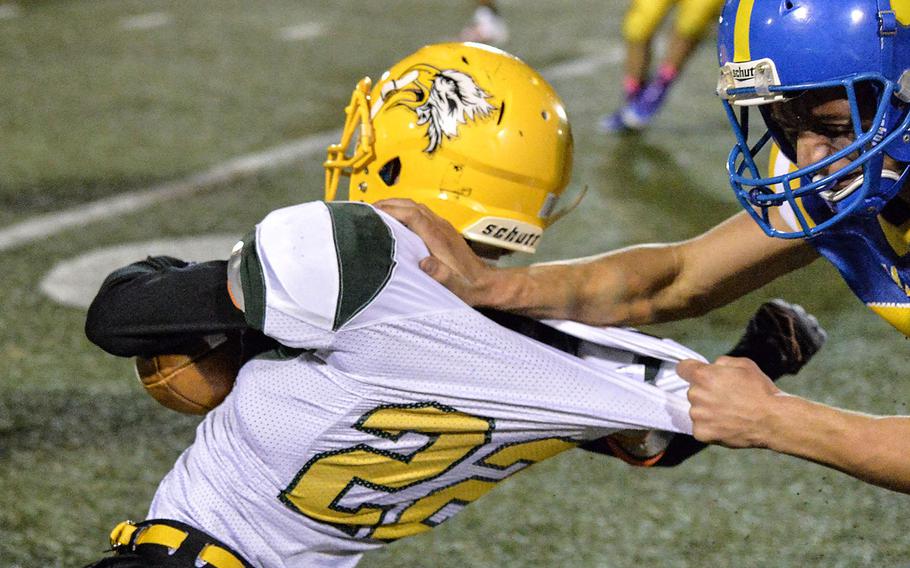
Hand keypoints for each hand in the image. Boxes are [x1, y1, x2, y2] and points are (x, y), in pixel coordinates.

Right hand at [375, 198, 497, 305]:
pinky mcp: (443, 231)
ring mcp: (443, 228)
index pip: (414, 215)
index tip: (375, 211)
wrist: (485, 283)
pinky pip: (421, 213)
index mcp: (440, 239)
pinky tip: (396, 219)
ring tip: (378, 210)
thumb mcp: (454, 286)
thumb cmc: (468, 286)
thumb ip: (440, 275)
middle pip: (413, 206)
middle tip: (369, 208)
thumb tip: (425, 264)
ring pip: (417, 207)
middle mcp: (441, 228)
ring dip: (397, 205)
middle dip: (390, 204)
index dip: (393, 211)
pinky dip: (405, 211)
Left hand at [677, 356, 783, 448]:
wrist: (772, 420)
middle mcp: (696, 394)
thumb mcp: (744, 364)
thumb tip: (712, 366)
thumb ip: (721, 362)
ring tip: (730, 413)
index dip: (690, 370)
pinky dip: (711, 427)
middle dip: (706, 392)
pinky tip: (727, 425)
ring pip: (697, 410)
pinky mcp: (701, 433)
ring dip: (708, 411)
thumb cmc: (760, 390)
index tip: (695, 374)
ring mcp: (697, 415)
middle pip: (693, 391)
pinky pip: (701, 427)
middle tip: (727, 398)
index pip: (683, 368)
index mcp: (703, 375)